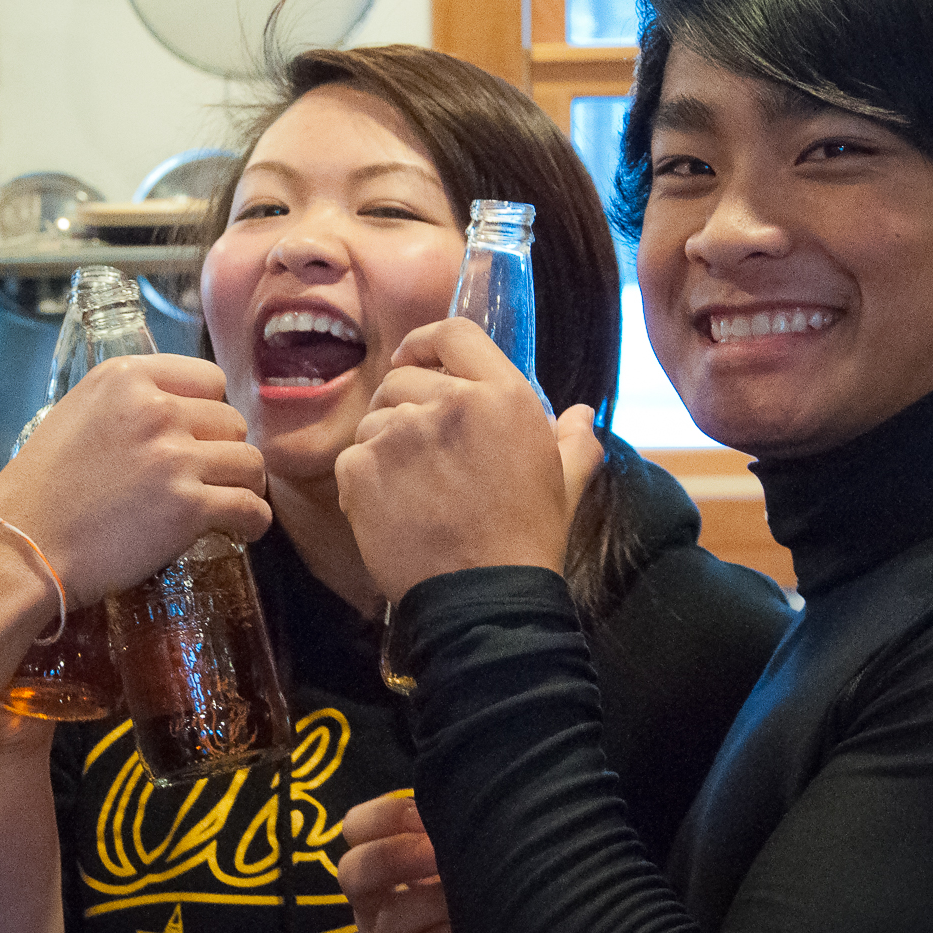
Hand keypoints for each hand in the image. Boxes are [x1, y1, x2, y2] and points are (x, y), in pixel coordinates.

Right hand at [0, 354, 270, 606]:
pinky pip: (250, 508)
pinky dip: (254, 522)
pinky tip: (244, 530)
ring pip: (249, 461)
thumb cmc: (37, 494)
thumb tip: (166, 415)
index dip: (209, 409)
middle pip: (231, 420)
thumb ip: (124, 407)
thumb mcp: (74, 418)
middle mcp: (155, 409)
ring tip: (232, 502)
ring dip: (245, 484)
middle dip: (224, 450)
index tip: (201, 434)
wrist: (22, 549)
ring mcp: (175, 457)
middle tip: (209, 477)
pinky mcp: (189, 507)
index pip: (207, 377)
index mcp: (125, 377)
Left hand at [334, 318, 604, 604]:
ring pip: (373, 418)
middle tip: (417, 446)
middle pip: (403, 377)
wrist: (484, 599)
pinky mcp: (362, 468)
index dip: (426, 341)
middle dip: (403, 403)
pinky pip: (352, 455)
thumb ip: (574, 439)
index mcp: (501, 395)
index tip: (415, 359)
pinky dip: (363, 478)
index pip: (452, 332)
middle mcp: (448, 403)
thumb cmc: (528, 539)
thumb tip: (580, 414)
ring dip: (383, 443)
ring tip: (410, 486)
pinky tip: (391, 509)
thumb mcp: (565, 482)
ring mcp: (400, 434)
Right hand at [340, 795, 477, 932]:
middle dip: (394, 853)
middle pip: (351, 871)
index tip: (429, 813)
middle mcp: (376, 917)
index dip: (385, 814)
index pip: (355, 829)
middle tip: (436, 851)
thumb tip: (474, 785)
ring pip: (386, 918)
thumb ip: (460, 840)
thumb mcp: (469, 876)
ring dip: (432, 899)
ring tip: (470, 896)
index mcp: (387, 879)